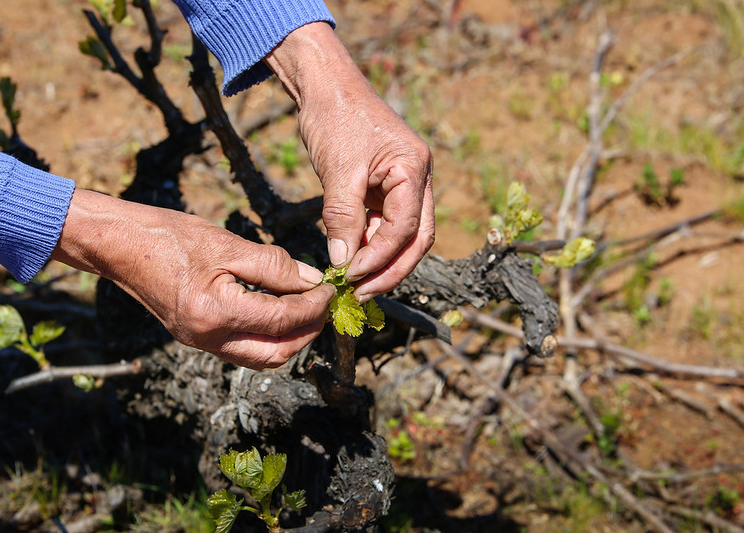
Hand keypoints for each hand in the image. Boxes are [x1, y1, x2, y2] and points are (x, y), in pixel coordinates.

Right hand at [51, 189, 334, 368]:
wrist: (119, 246)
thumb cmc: (169, 236)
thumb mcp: (227, 244)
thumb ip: (274, 265)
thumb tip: (311, 279)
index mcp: (217, 313)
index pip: (284, 319)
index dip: (314, 305)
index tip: (330, 288)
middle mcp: (208, 338)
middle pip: (278, 353)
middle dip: (309, 331)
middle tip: (325, 305)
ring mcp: (200, 343)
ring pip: (261, 358)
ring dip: (291, 339)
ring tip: (307, 310)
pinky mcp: (196, 338)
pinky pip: (243, 350)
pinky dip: (268, 337)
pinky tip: (278, 312)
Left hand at [266, 22, 434, 301]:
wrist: (325, 86)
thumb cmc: (335, 118)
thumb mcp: (338, 171)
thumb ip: (343, 218)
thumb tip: (343, 264)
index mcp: (414, 169)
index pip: (406, 228)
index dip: (379, 258)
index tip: (352, 277)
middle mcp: (417, 178)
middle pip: (416, 239)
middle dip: (390, 269)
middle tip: (362, 293)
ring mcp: (404, 183)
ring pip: (401, 235)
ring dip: (379, 259)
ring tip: (353, 281)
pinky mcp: (386, 186)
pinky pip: (384, 223)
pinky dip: (368, 242)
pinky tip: (350, 257)